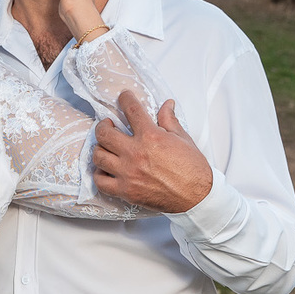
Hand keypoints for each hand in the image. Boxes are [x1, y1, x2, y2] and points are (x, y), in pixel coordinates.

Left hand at [92, 90, 214, 213]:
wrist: (196, 196)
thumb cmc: (192, 168)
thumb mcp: (183, 138)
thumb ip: (169, 120)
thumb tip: (167, 104)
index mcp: (151, 136)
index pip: (131, 110)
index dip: (125, 99)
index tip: (123, 97)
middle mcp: (135, 153)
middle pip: (104, 133)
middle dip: (103, 126)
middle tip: (108, 125)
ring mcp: (128, 173)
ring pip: (98, 156)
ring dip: (100, 149)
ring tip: (106, 147)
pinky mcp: (125, 191)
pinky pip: (101, 181)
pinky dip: (100, 174)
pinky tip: (106, 169)